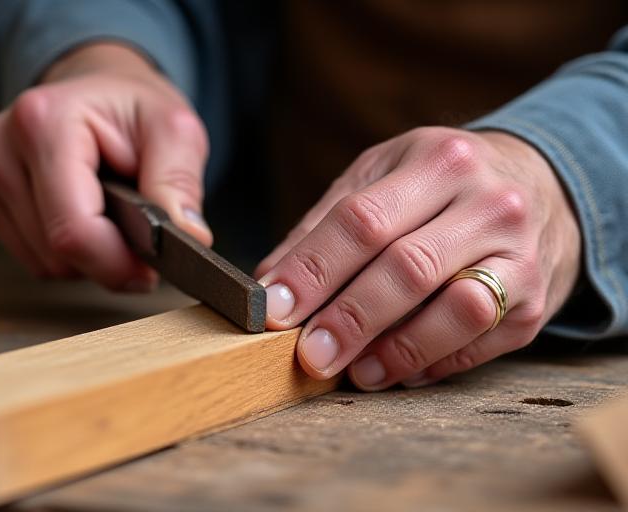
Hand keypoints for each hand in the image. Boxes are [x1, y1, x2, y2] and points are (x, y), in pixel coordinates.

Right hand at [0, 43, 211, 290]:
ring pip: (45, 263)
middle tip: (139, 230)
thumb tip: (189, 237)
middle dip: (108, 258)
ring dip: (88, 257)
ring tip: (110, 212)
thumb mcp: (176, 131)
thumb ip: (180, 182)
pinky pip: (32, 259)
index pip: (73, 230)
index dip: (118, 263)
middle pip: (58, 253)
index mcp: (43, 121)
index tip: (151, 268)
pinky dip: (66, 254)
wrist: (100, 93)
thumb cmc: (136, 110)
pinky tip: (84, 215)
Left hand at [255, 127, 581, 389]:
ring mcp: (520, 252)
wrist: (541, 186)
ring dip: (399, 350)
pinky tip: (399, 370)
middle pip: (409, 266)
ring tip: (358, 371)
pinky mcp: (536, 301)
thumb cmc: (441, 186)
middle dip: (350, 318)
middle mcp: (488, 201)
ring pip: (458, 310)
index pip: (363, 220)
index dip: (313, 269)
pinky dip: (434, 363)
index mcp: (437, 160)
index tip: (275, 308)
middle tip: (311, 354)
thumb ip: (326, 224)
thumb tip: (270, 284)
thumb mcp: (384, 176)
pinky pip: (481, 342)